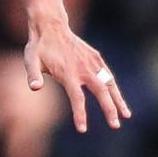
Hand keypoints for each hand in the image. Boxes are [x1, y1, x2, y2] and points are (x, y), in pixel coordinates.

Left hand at [24, 17, 130, 132]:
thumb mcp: (30, 60)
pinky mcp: (96, 58)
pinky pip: (108, 75)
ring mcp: (92, 63)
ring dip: (118, 100)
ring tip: (126, 115)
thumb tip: (34, 88)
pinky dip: (115, 88)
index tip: (82, 130)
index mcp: (68, 73)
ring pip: (109, 84)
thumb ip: (33, 75)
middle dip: (109, 110)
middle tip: (115, 126)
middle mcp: (83, 69)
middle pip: (100, 92)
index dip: (80, 114)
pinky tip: (118, 98)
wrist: (51, 27)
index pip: (77, 98)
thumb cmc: (39, 48)